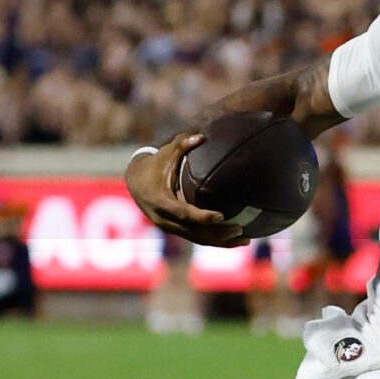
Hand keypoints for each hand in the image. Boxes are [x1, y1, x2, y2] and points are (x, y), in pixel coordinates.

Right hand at [124, 134, 246, 246]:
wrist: (135, 181)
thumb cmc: (155, 165)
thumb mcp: (166, 154)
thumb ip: (181, 145)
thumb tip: (200, 136)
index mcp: (160, 201)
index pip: (184, 213)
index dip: (202, 216)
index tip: (221, 216)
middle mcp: (164, 218)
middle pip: (194, 232)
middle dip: (217, 234)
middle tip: (241, 230)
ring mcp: (169, 227)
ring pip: (197, 239)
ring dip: (221, 242)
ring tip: (245, 240)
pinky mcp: (175, 230)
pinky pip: (196, 238)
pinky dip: (215, 240)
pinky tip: (235, 239)